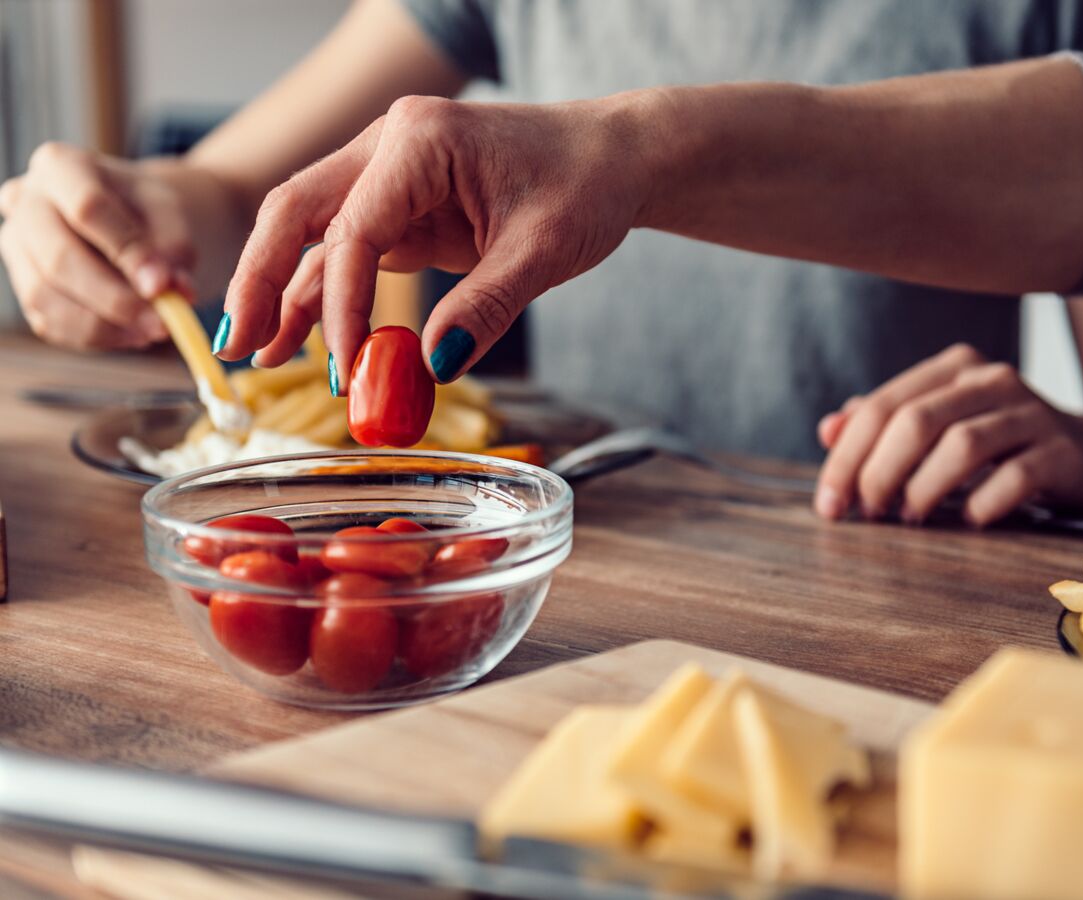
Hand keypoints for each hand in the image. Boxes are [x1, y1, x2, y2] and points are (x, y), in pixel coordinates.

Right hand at [0, 143, 194, 349]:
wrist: (136, 219)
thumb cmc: (150, 211)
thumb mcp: (172, 215)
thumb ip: (173, 249)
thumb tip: (170, 291)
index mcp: (61, 166)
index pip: (87, 208)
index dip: (125, 252)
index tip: (162, 286)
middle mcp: (25, 202)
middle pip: (59, 259)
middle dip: (114, 299)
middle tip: (163, 323)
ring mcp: (16, 246)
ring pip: (46, 297)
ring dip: (106, 326)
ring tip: (155, 330)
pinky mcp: (25, 287)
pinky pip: (51, 323)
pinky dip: (97, 337)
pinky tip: (134, 333)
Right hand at [218, 93, 652, 385]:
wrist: (614, 158)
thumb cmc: (586, 183)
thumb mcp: (543, 251)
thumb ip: (485, 308)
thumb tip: (431, 366)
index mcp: (420, 141)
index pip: (353, 228)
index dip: (340, 303)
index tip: (346, 364)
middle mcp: (390, 149)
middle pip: (297, 212)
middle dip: (261, 279)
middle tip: (238, 346)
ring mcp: (391, 178)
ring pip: (314, 234)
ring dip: (284, 291)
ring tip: (259, 355)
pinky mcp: (402, 209)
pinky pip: (349, 252)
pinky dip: (326, 294)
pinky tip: (302, 338)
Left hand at [813, 343, 1082, 525]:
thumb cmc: (1000, 446)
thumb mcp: (939, 429)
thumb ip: (883, 426)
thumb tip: (828, 429)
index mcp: (953, 370)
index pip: (882, 408)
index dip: (846, 458)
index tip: (828, 506)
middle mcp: (991, 380)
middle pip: (915, 422)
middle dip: (877, 473)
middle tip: (867, 514)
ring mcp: (1033, 412)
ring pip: (961, 445)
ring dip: (924, 489)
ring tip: (910, 518)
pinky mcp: (1066, 451)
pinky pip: (1016, 476)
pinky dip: (982, 503)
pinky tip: (968, 520)